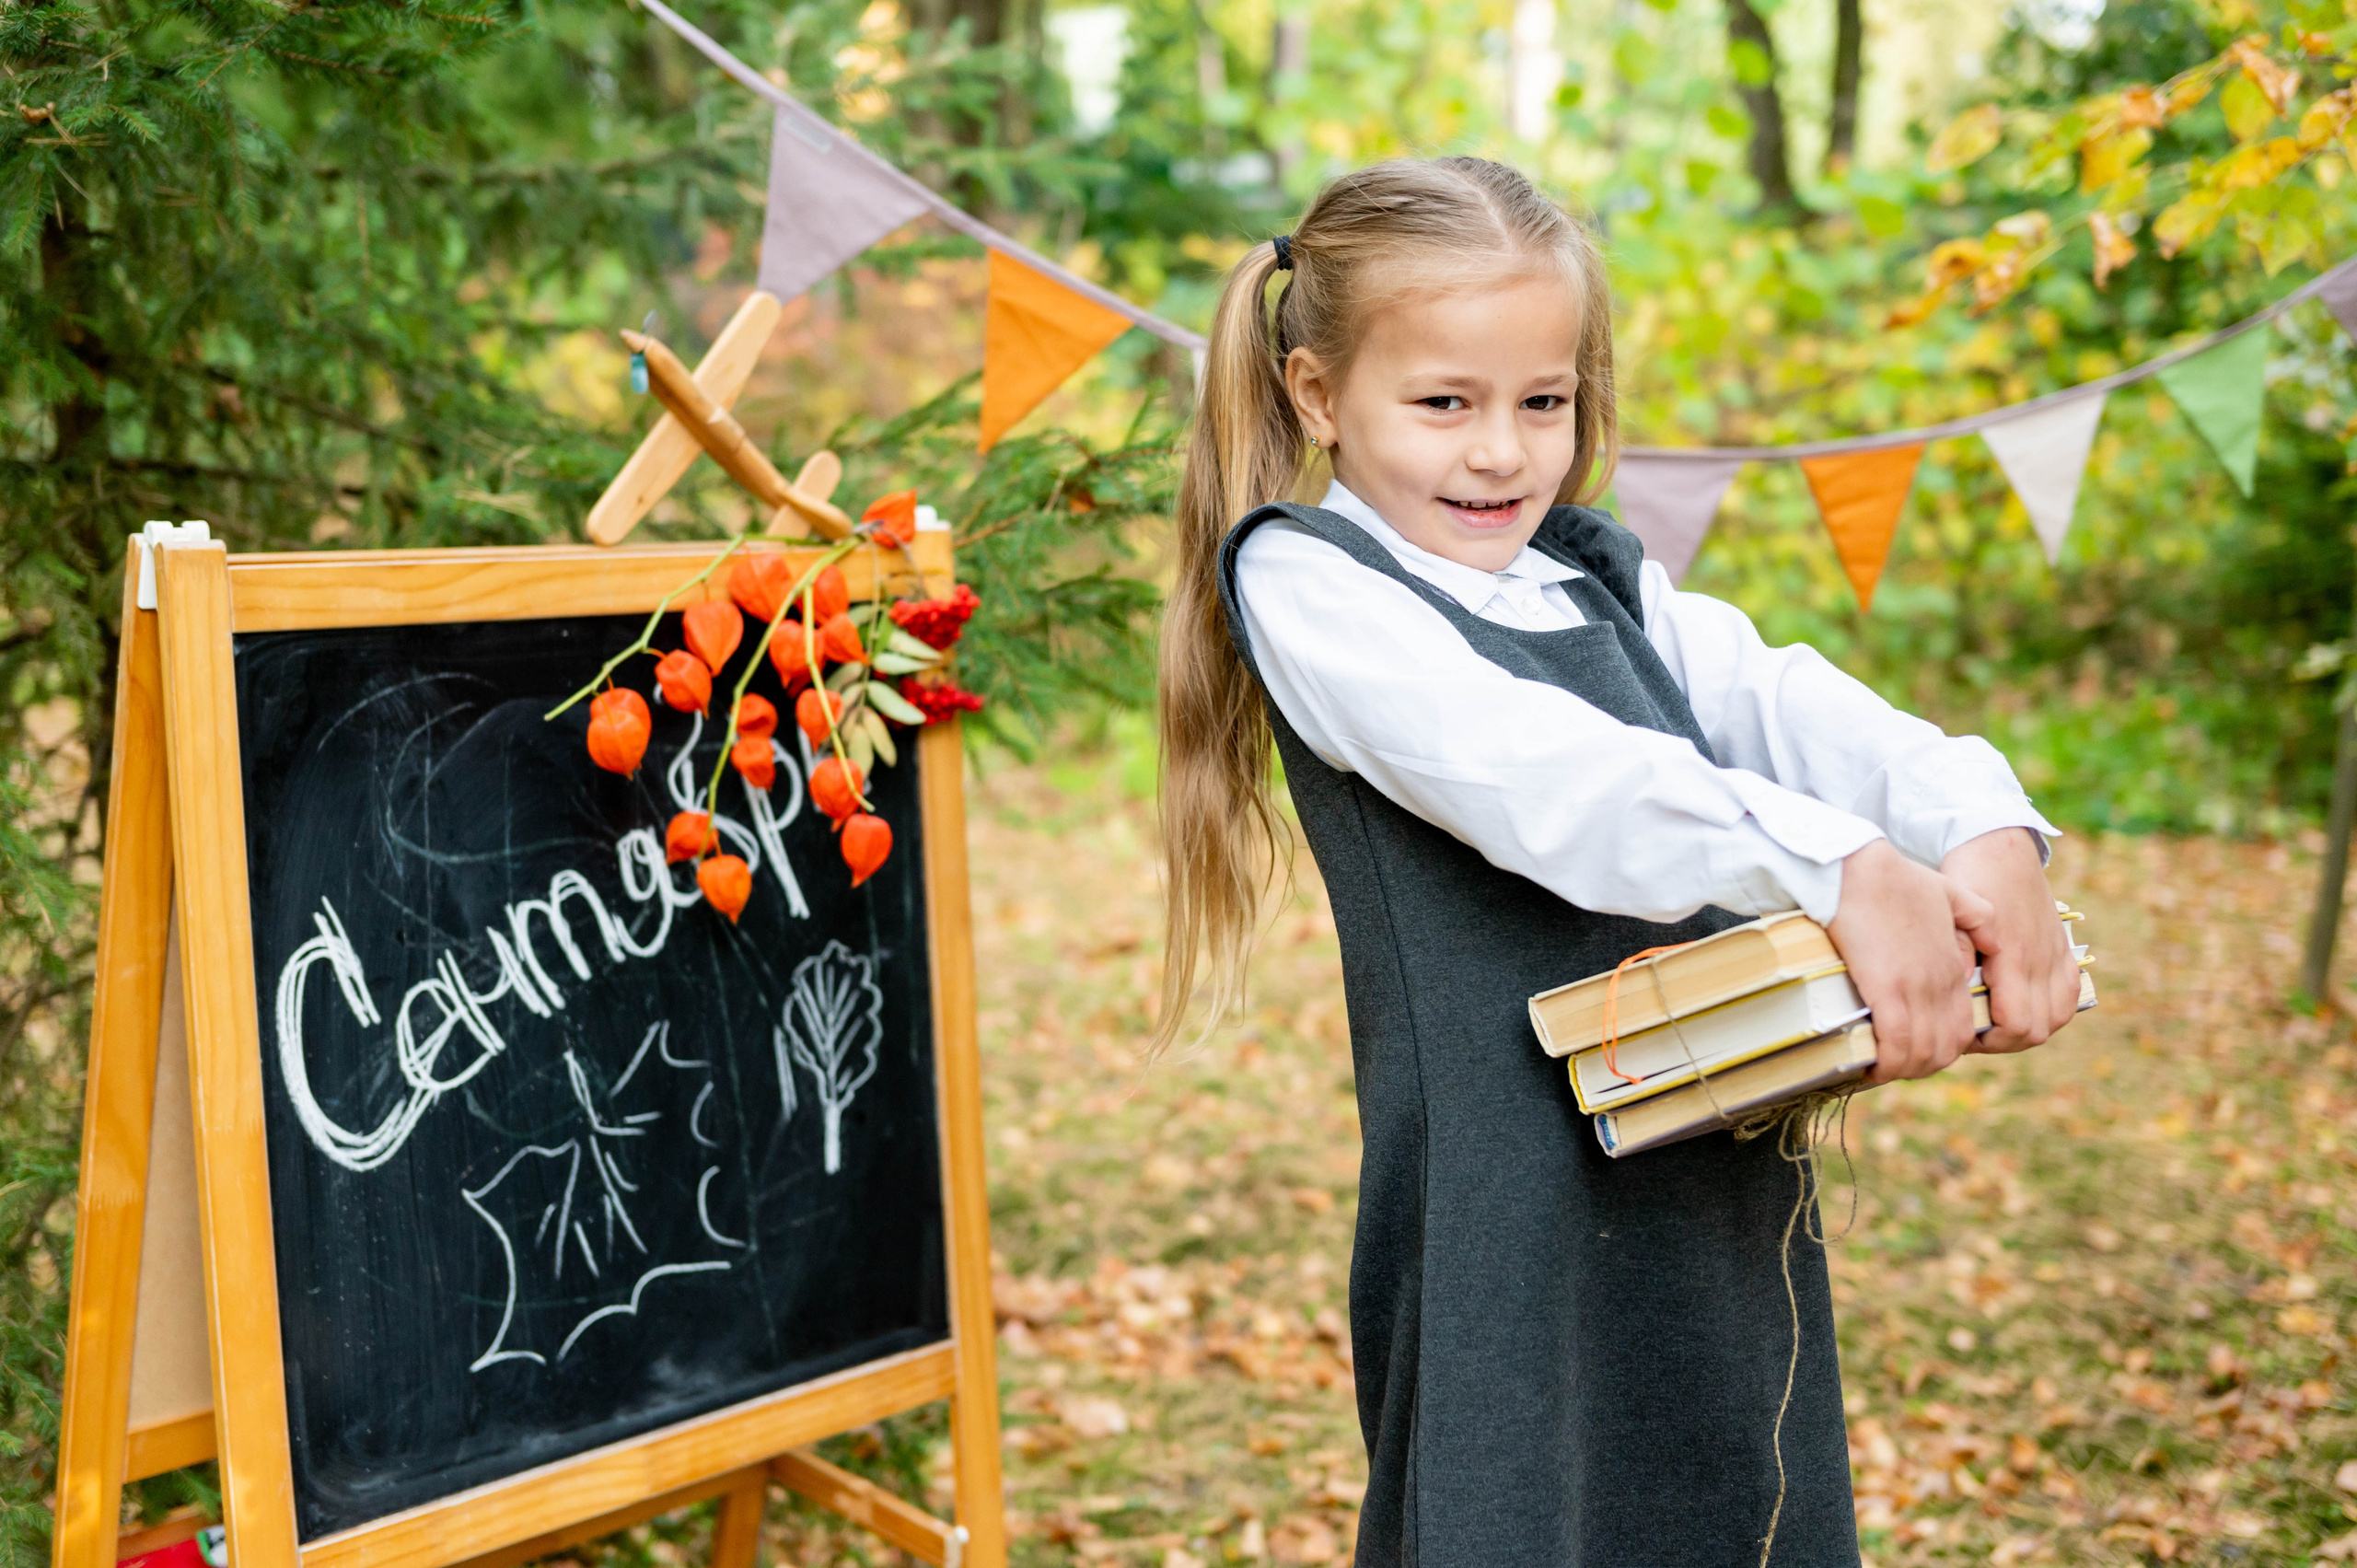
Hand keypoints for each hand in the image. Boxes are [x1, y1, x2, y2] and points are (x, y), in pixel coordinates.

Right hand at [1827, 839, 1989, 1083]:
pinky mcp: (1886, 992)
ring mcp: (1915, 989)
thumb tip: (1986, 949)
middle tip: (1896, 1064)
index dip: (1941, 1047)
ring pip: (1923, 1053)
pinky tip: (1871, 1065)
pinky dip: (1887, 1063)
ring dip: (1904, 1069)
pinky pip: (1896, 1045)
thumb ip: (1976, 919)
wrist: (1856, 869)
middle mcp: (1940, 984)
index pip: (1962, 1027)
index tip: (1914, 1048)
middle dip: (1923, 1065)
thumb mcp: (1950, 892)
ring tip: (1881, 1068)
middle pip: (1946, 1048)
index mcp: (1955, 966)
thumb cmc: (1895, 877)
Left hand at [1942, 827, 2078, 1053]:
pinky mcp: (2064, 950)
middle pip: (2037, 1031)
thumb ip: (1956, 952)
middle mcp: (2040, 960)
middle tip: (1975, 1031)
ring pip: (2057, 1019)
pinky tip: (2027, 1007)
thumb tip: (1962, 991)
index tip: (1965, 1032)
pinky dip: (2052, 1011)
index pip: (2015, 1025)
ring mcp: (2056, 956)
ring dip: (2030, 1029)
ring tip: (1998, 1022)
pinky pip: (2071, 995)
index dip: (1990, 1041)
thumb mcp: (1953, 914)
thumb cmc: (1967, 880)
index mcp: (2012, 955)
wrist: (1999, 848)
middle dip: (2004, 1041)